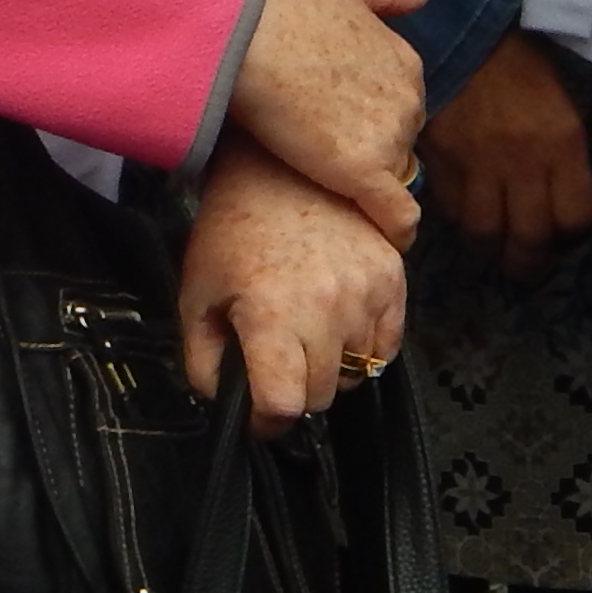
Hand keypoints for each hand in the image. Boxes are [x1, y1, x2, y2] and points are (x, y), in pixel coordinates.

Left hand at [180, 131, 410, 431]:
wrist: (280, 171)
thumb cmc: (232, 231)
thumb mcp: (197, 292)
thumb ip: (201, 356)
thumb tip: (216, 399)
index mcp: (272, 316)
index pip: (284, 402)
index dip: (268, 421)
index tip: (259, 417)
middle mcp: (327, 311)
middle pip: (321, 396)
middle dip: (295, 394)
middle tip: (276, 371)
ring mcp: (366, 296)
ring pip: (357, 374)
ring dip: (330, 369)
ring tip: (304, 336)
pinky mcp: (394, 282)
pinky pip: (387, 347)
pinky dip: (364, 350)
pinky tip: (334, 324)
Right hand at [223, 0, 426, 236]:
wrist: (242, 35)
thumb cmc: (282, 4)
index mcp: (404, 62)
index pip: (397, 103)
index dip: (366, 113)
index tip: (336, 119)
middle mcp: (408, 101)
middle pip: (396, 139)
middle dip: (367, 145)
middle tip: (320, 145)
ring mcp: (388, 139)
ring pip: (388, 175)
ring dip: (365, 180)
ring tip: (323, 182)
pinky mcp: (363, 173)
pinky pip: (394, 216)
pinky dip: (395, 230)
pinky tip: (387, 243)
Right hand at [421, 29, 591, 282]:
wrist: (464, 30)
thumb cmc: (522, 66)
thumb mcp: (563, 108)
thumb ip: (564, 157)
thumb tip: (557, 199)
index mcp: (562, 145)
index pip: (576, 218)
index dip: (573, 236)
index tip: (564, 234)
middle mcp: (522, 161)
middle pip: (529, 236)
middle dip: (530, 264)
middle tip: (527, 270)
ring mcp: (476, 162)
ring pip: (484, 231)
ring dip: (490, 251)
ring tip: (492, 253)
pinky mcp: (439, 157)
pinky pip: (449, 207)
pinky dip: (457, 221)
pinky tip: (463, 218)